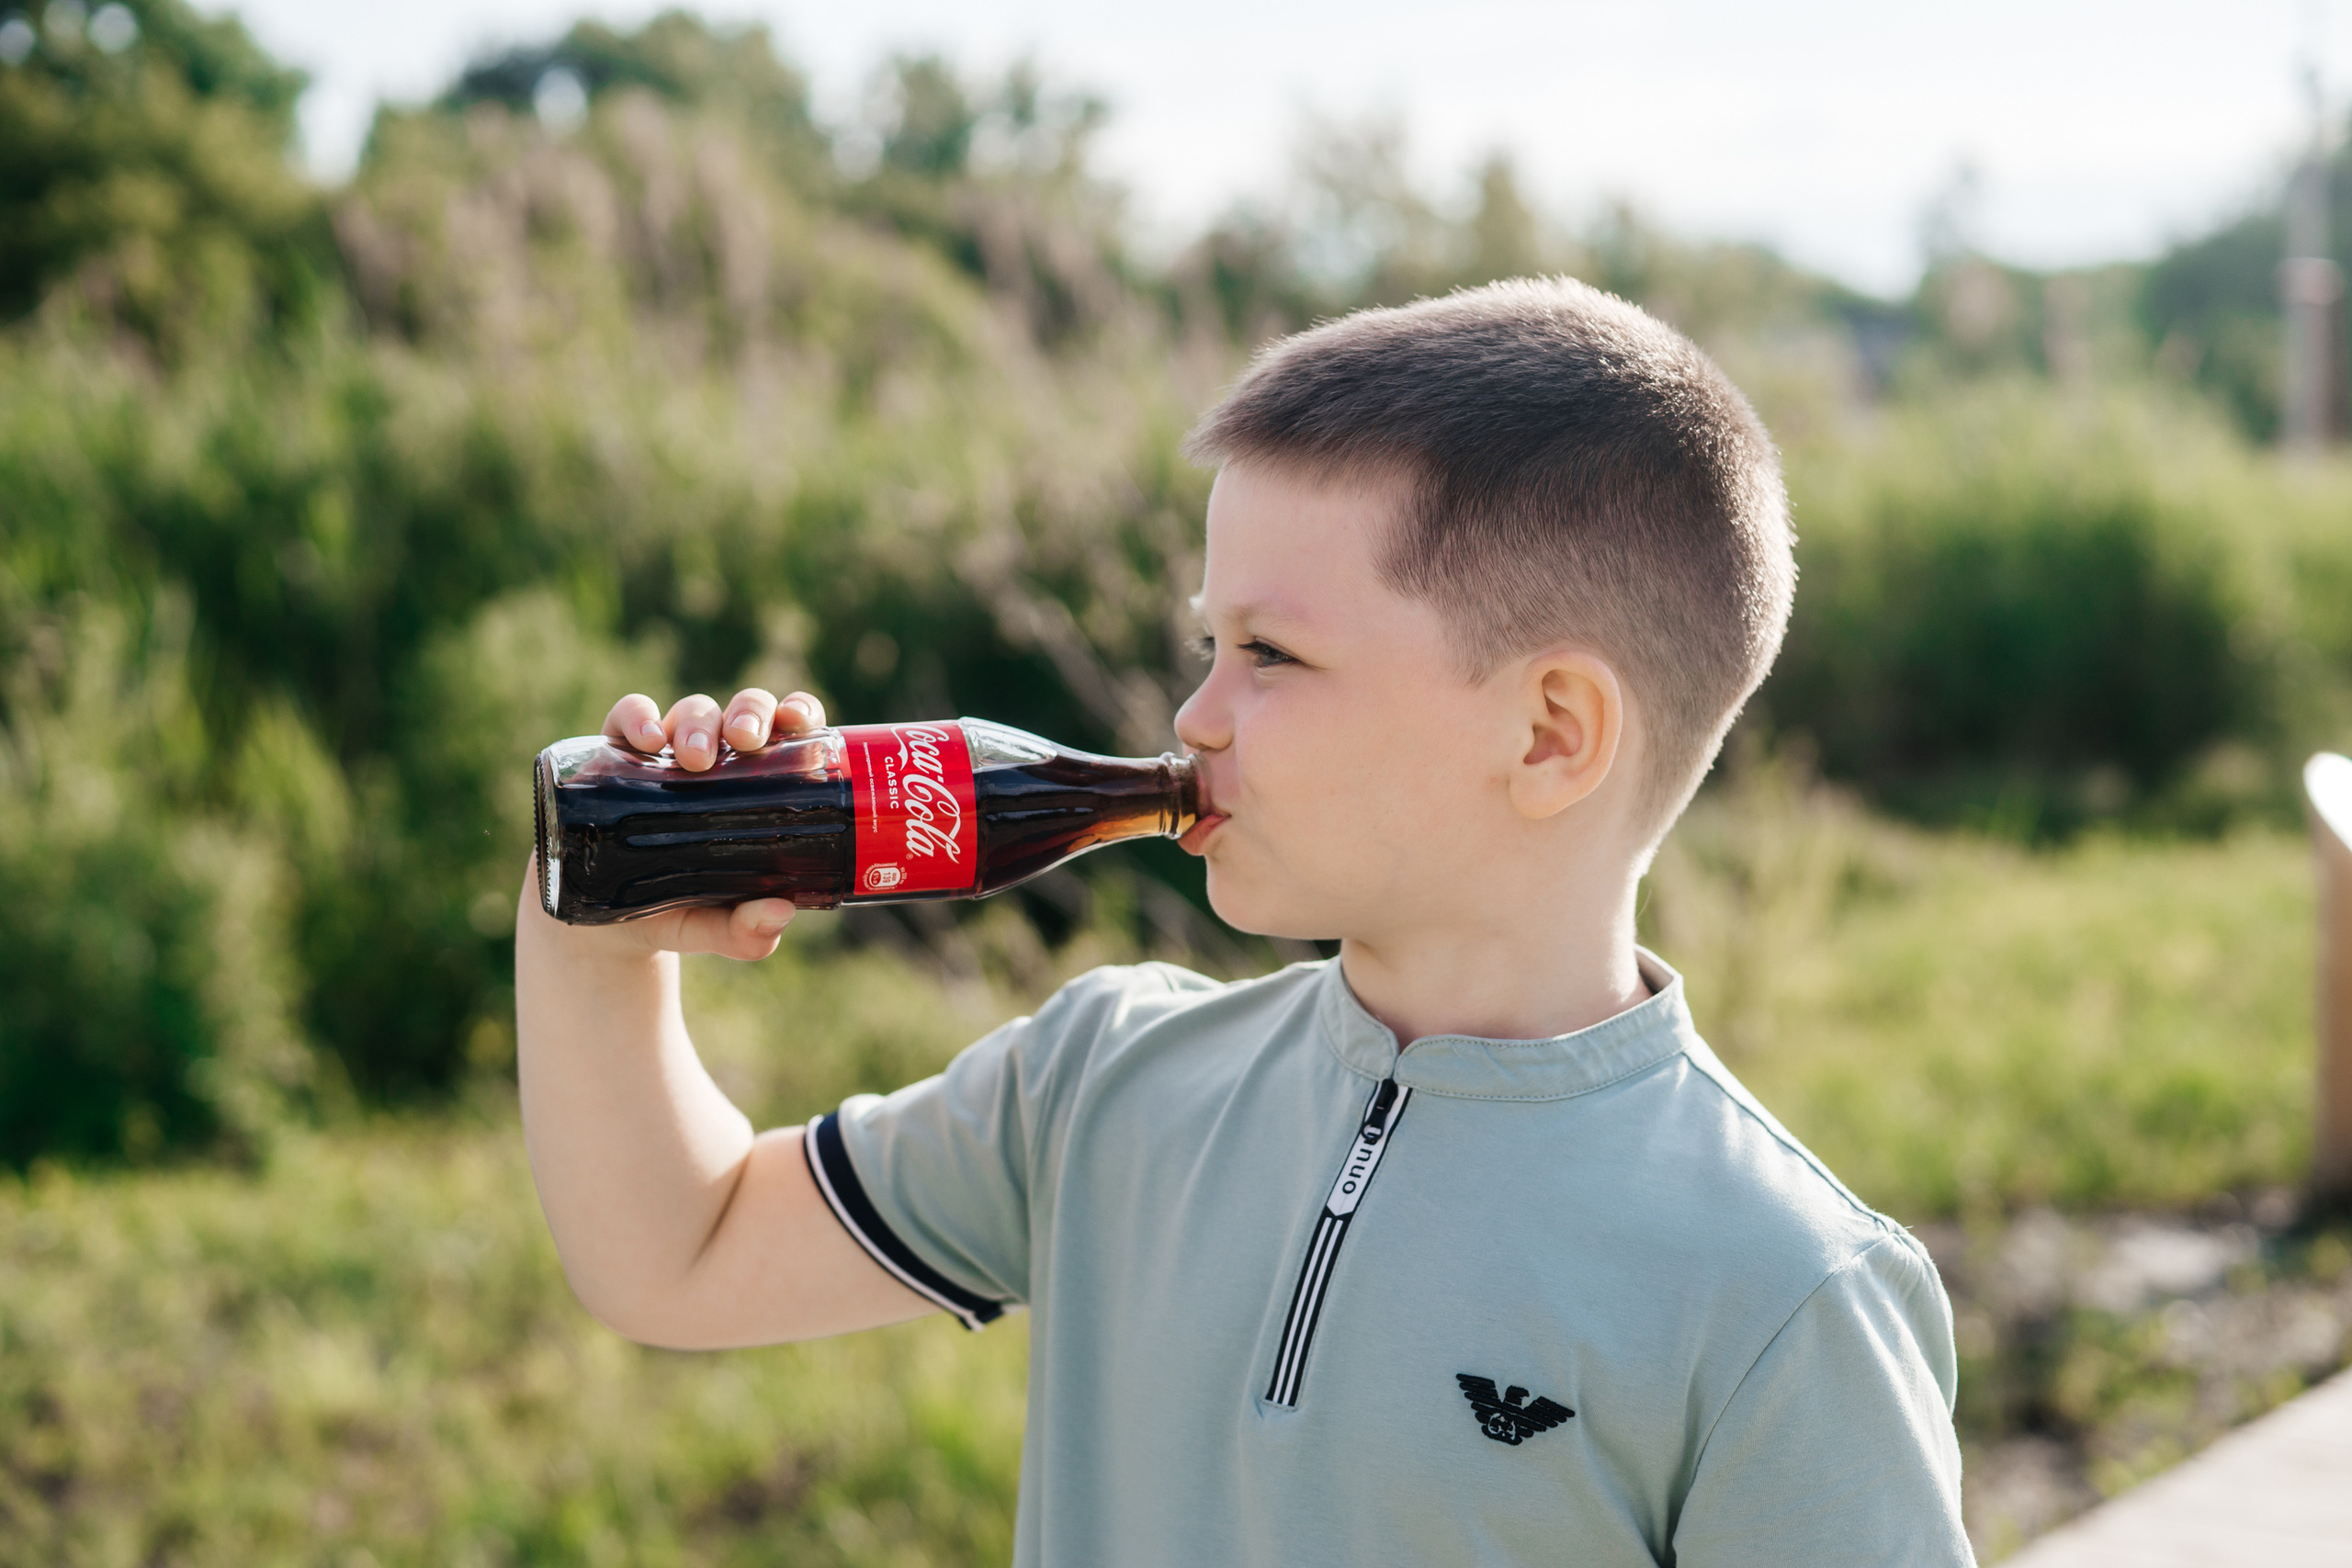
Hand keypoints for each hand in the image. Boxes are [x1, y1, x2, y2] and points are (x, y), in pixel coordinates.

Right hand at [537, 686, 832, 960]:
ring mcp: (666, 756)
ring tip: (694, 760)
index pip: (785, 731)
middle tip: (746, 741)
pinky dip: (638, 717)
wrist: (602, 927)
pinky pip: (626, 717)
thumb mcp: (712, 927)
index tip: (801, 720)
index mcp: (755, 786)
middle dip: (749, 713)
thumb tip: (780, 913)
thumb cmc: (675, 912)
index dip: (798, 710)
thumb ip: (747, 932)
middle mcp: (716, 761)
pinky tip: (648, 741)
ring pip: (693, 710)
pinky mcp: (615, 756)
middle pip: (741, 712)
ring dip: (699, 723)